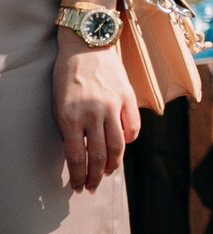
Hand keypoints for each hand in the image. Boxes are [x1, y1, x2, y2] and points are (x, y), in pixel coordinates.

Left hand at [55, 27, 139, 192]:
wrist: (86, 46)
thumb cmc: (67, 76)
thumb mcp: (59, 106)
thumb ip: (70, 129)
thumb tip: (80, 154)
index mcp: (69, 117)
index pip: (76, 157)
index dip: (77, 176)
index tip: (77, 187)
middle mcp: (92, 114)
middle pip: (98, 156)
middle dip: (95, 176)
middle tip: (92, 187)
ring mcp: (112, 105)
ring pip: (118, 146)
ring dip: (113, 165)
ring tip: (108, 173)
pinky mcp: (127, 97)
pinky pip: (132, 127)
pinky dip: (129, 141)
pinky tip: (122, 147)